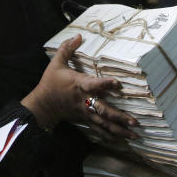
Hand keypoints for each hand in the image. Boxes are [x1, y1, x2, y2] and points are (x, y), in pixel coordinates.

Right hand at [21, 34, 137, 137]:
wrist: (42, 105)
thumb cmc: (51, 83)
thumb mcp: (56, 63)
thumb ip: (67, 49)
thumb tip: (78, 35)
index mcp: (79, 85)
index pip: (93, 84)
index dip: (105, 84)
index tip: (118, 84)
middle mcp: (84, 100)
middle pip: (103, 110)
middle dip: (119, 117)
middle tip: (134, 121)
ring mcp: (85, 113)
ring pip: (104, 124)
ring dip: (119, 130)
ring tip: (134, 135)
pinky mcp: (84, 120)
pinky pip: (98, 130)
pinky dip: (110, 136)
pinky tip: (121, 141)